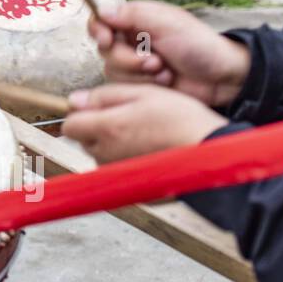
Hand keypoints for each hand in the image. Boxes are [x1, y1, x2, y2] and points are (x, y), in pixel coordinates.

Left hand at [64, 84, 226, 163]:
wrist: (212, 152)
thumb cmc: (182, 120)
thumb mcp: (143, 93)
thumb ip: (104, 96)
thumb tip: (74, 100)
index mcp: (106, 129)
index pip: (70, 125)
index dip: (82, 114)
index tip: (100, 108)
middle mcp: (107, 155)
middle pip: (85, 140)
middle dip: (98, 128)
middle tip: (130, 118)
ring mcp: (120, 174)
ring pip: (101, 156)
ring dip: (112, 145)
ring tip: (144, 134)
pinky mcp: (134, 188)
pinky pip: (120, 172)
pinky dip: (128, 161)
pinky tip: (150, 151)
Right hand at [87, 0, 250, 107]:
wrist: (222, 78)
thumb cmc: (200, 45)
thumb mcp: (167, 23)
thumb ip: (132, 15)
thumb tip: (101, 11)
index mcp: (136, 20)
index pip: (101, 21)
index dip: (99, 31)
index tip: (107, 39)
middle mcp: (132, 41)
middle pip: (105, 50)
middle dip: (128, 59)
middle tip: (154, 60)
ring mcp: (135, 64)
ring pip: (113, 70)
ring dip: (139, 73)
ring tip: (164, 71)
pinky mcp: (140, 84)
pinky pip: (124, 87)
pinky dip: (145, 84)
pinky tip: (165, 81)